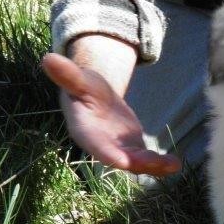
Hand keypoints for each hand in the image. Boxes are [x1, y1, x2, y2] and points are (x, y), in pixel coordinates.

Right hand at [42, 52, 180, 176]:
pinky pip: (146, 159)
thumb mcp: (78, 80)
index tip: (123, 162)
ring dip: (154, 166)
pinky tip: (176, 164)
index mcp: (85, 131)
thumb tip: (47, 58)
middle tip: (156, 163)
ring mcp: (118, 149)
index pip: (96, 146)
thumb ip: (67, 74)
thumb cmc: (83, 87)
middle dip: (137, 163)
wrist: (95, 96)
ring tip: (174, 165)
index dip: (109, 154)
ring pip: (136, 162)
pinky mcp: (132, 148)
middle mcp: (102, 146)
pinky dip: (160, 164)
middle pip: (120, 157)